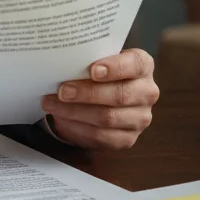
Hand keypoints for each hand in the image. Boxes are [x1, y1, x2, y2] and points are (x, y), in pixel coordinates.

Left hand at [41, 48, 158, 149]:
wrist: (102, 99)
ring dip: (75, 112)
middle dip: (87, 93)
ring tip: (53, 104)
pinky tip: (62, 120)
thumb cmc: (98, 74)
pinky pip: (101, 136)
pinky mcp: (128, 138)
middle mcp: (147, 92)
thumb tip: (60, 63)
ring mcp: (141, 118)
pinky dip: (77, 128)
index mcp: (143, 66)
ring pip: (108, 117)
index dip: (115, 67)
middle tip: (62, 91)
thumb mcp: (97, 61)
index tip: (92, 70)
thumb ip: (88, 60)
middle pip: (120, 95)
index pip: (135, 64)